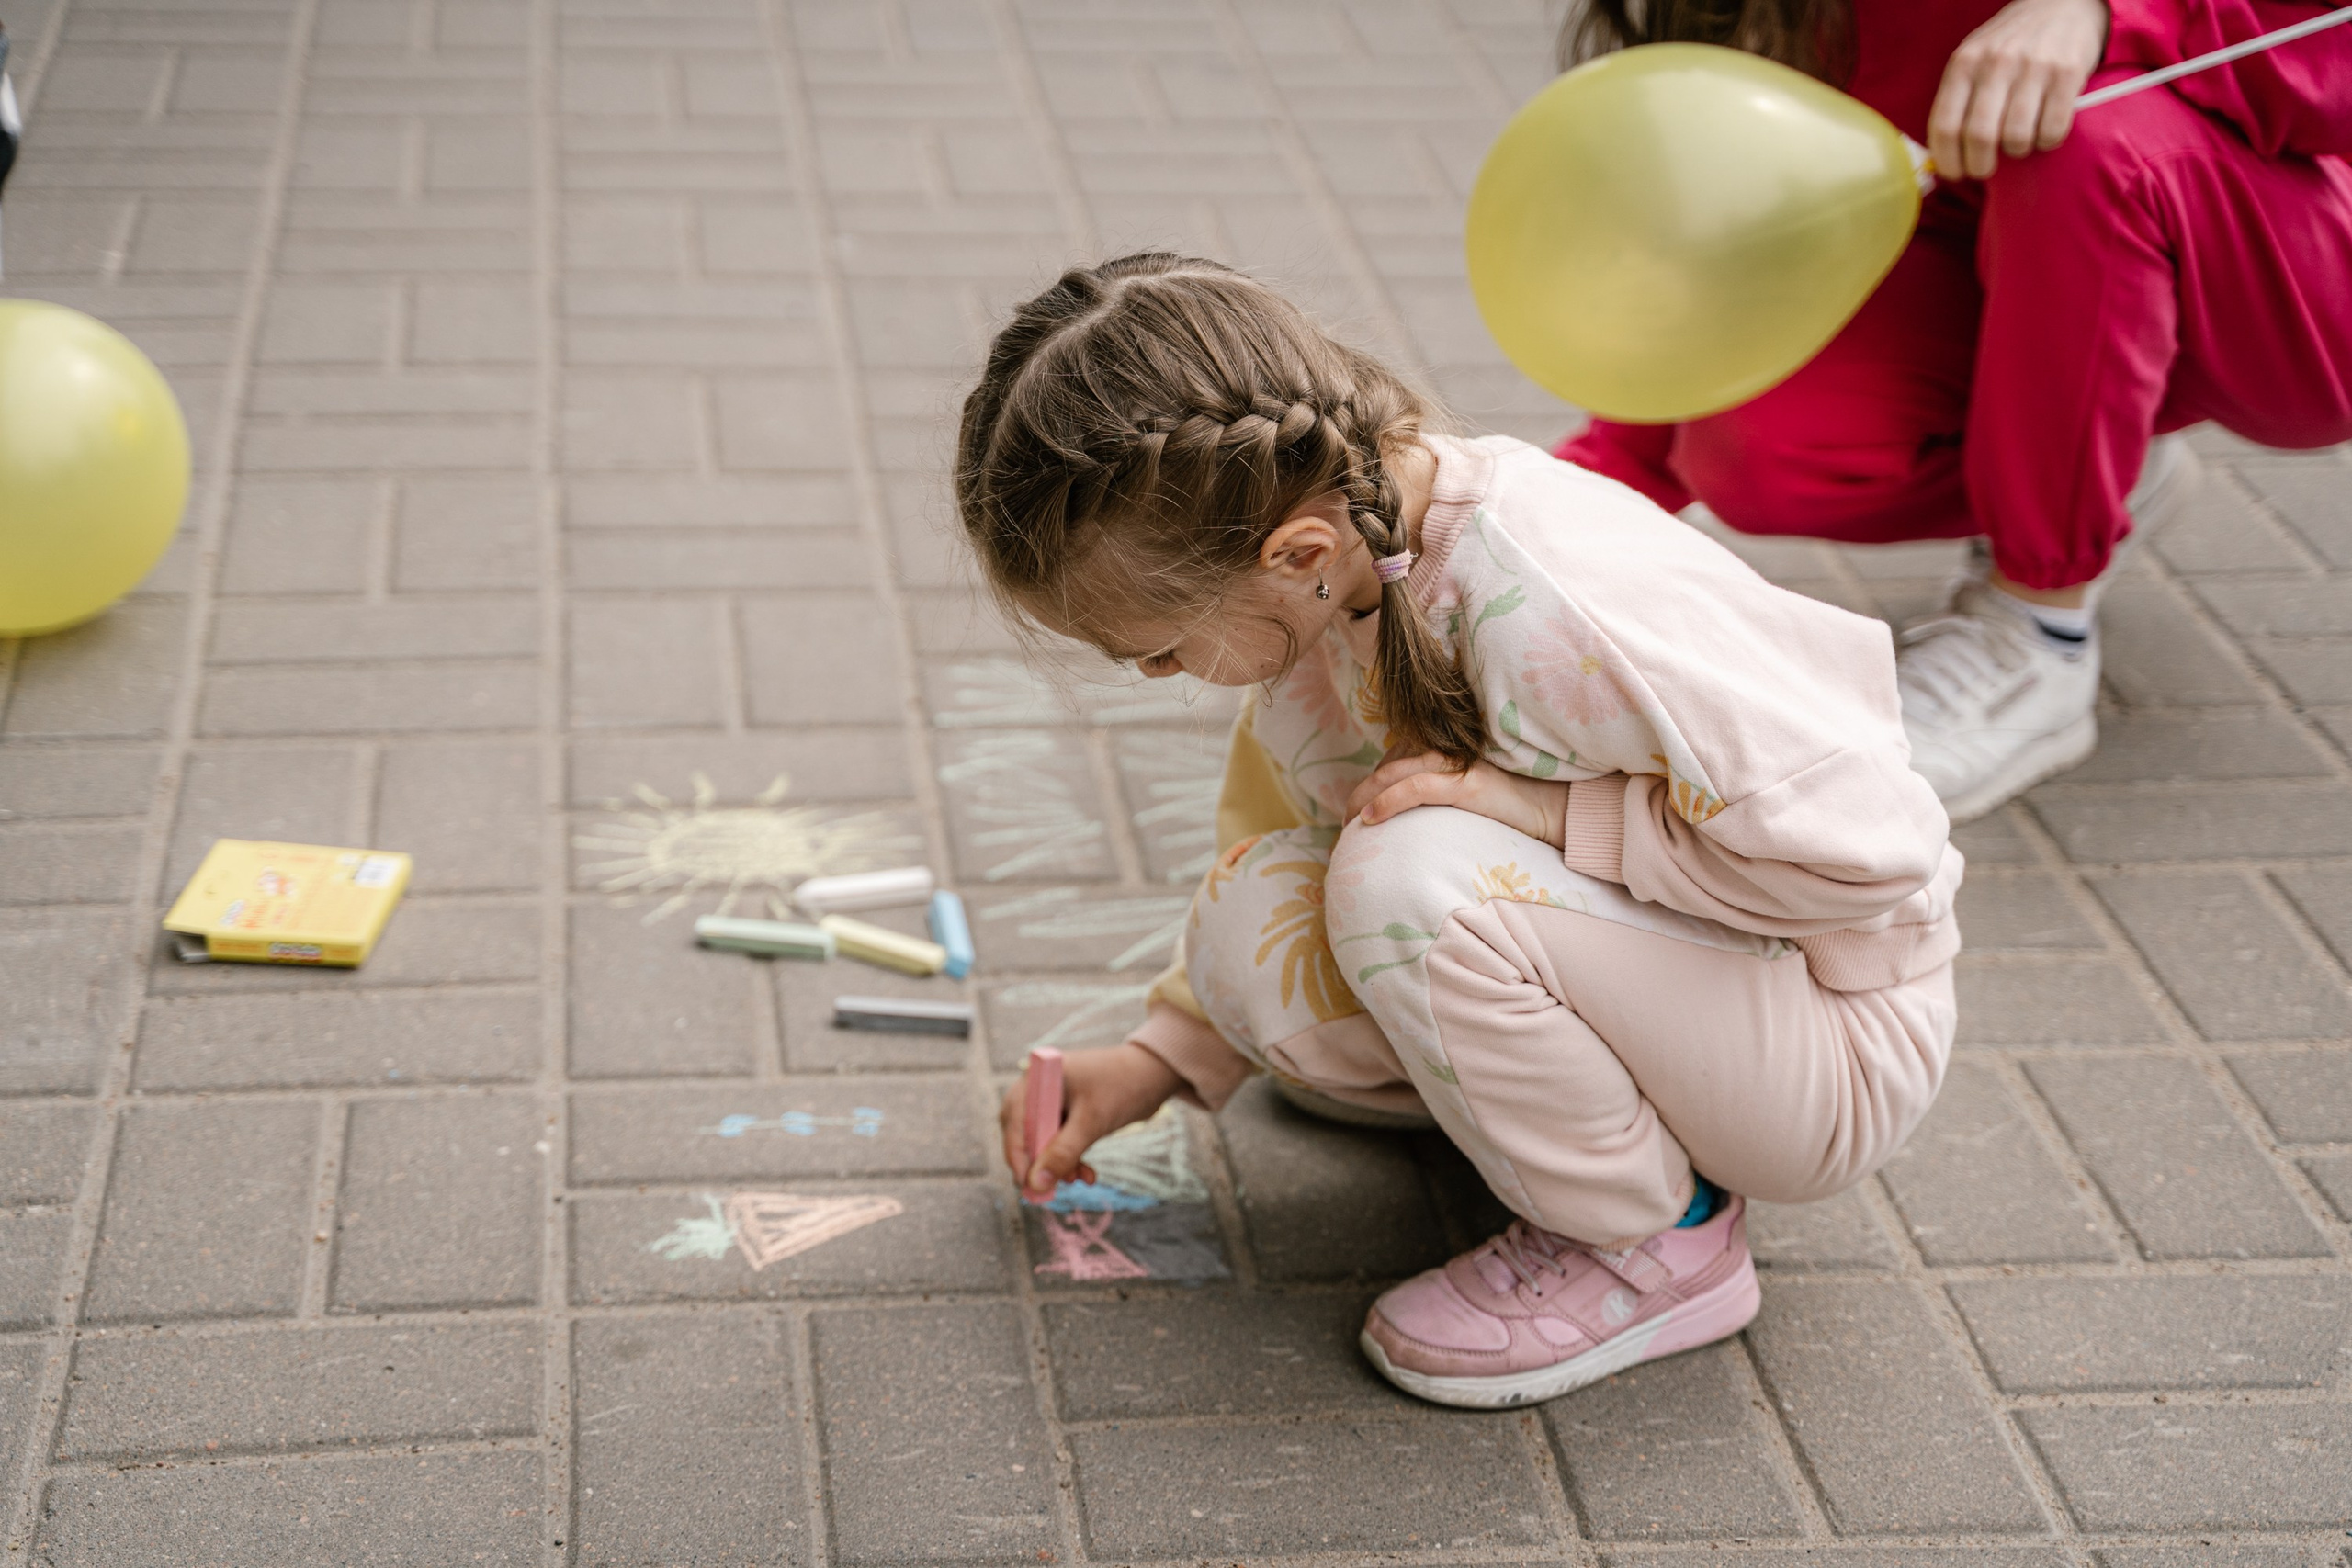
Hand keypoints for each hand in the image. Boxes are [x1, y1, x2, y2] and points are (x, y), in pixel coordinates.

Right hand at [999, 1042, 1182, 1197]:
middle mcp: (1039, 1088)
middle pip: (1025, 1133)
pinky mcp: (1067, 1112)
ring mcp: (1053, 1100)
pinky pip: (1059, 1140)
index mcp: (1038, 1079)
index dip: (1018, 1157)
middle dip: (1041, 1163)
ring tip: (1079, 1179)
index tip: (1028, 1186)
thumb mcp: (1092, 1122)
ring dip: (1058, 1164)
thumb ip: (1062, 1153)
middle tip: (1053, 1190)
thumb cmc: (1123, 1087)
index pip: (1014, 1122)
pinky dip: (1070, 1158)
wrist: (1155, 1074)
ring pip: (1044, 1141)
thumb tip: (1036, 1184)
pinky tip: (1086, 1173)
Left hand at [1343, 747, 1569, 846]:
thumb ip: (1440, 790)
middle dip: (1359, 795)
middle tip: (1343, 826)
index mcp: (1446, 747)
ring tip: (1348, 826)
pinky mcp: (1467, 782)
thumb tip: (1405, 814)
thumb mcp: (1468, 793)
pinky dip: (1387, 801)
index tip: (1355, 814)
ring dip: (1363, 799)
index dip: (1370, 785)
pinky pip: (1416, 787)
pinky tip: (1369, 818)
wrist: (1555, 808)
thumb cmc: (1511, 807)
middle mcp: (1447, 748)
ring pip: (1393, 773)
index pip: (1393, 760)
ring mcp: (1457, 763)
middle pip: (1387, 766)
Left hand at [1928, 0, 2108, 179]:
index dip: (1948, 161)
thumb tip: (1941, 158)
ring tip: (2018, 142)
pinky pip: (2052, 129)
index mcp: (1964, 63)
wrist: (2063, 4)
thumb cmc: (2011, 43)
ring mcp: (2033, 67)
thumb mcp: (1974, 59)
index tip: (1956, 173)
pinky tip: (2044, 130)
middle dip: (1980, 165)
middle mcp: (1996, 63)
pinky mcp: (2067, 74)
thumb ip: (1957, 99)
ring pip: (2016, 138)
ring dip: (2016, 151)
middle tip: (1986, 168)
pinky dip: (2046, 141)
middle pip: (1979, 137)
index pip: (1945, 127)